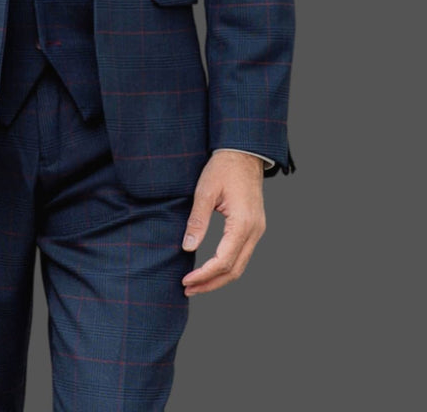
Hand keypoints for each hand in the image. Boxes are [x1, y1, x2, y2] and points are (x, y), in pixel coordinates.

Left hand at [181, 151, 265, 294]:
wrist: (243, 153)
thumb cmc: (223, 168)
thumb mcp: (205, 191)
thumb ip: (197, 221)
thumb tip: (188, 247)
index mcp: (243, 223)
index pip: (224, 260)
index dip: (204, 275)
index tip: (186, 280)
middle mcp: (254, 231)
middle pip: (235, 270)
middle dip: (211, 283)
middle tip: (188, 289)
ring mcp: (257, 230)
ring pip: (240, 265)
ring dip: (219, 278)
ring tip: (196, 284)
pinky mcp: (254, 227)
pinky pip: (241, 254)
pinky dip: (226, 266)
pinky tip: (210, 269)